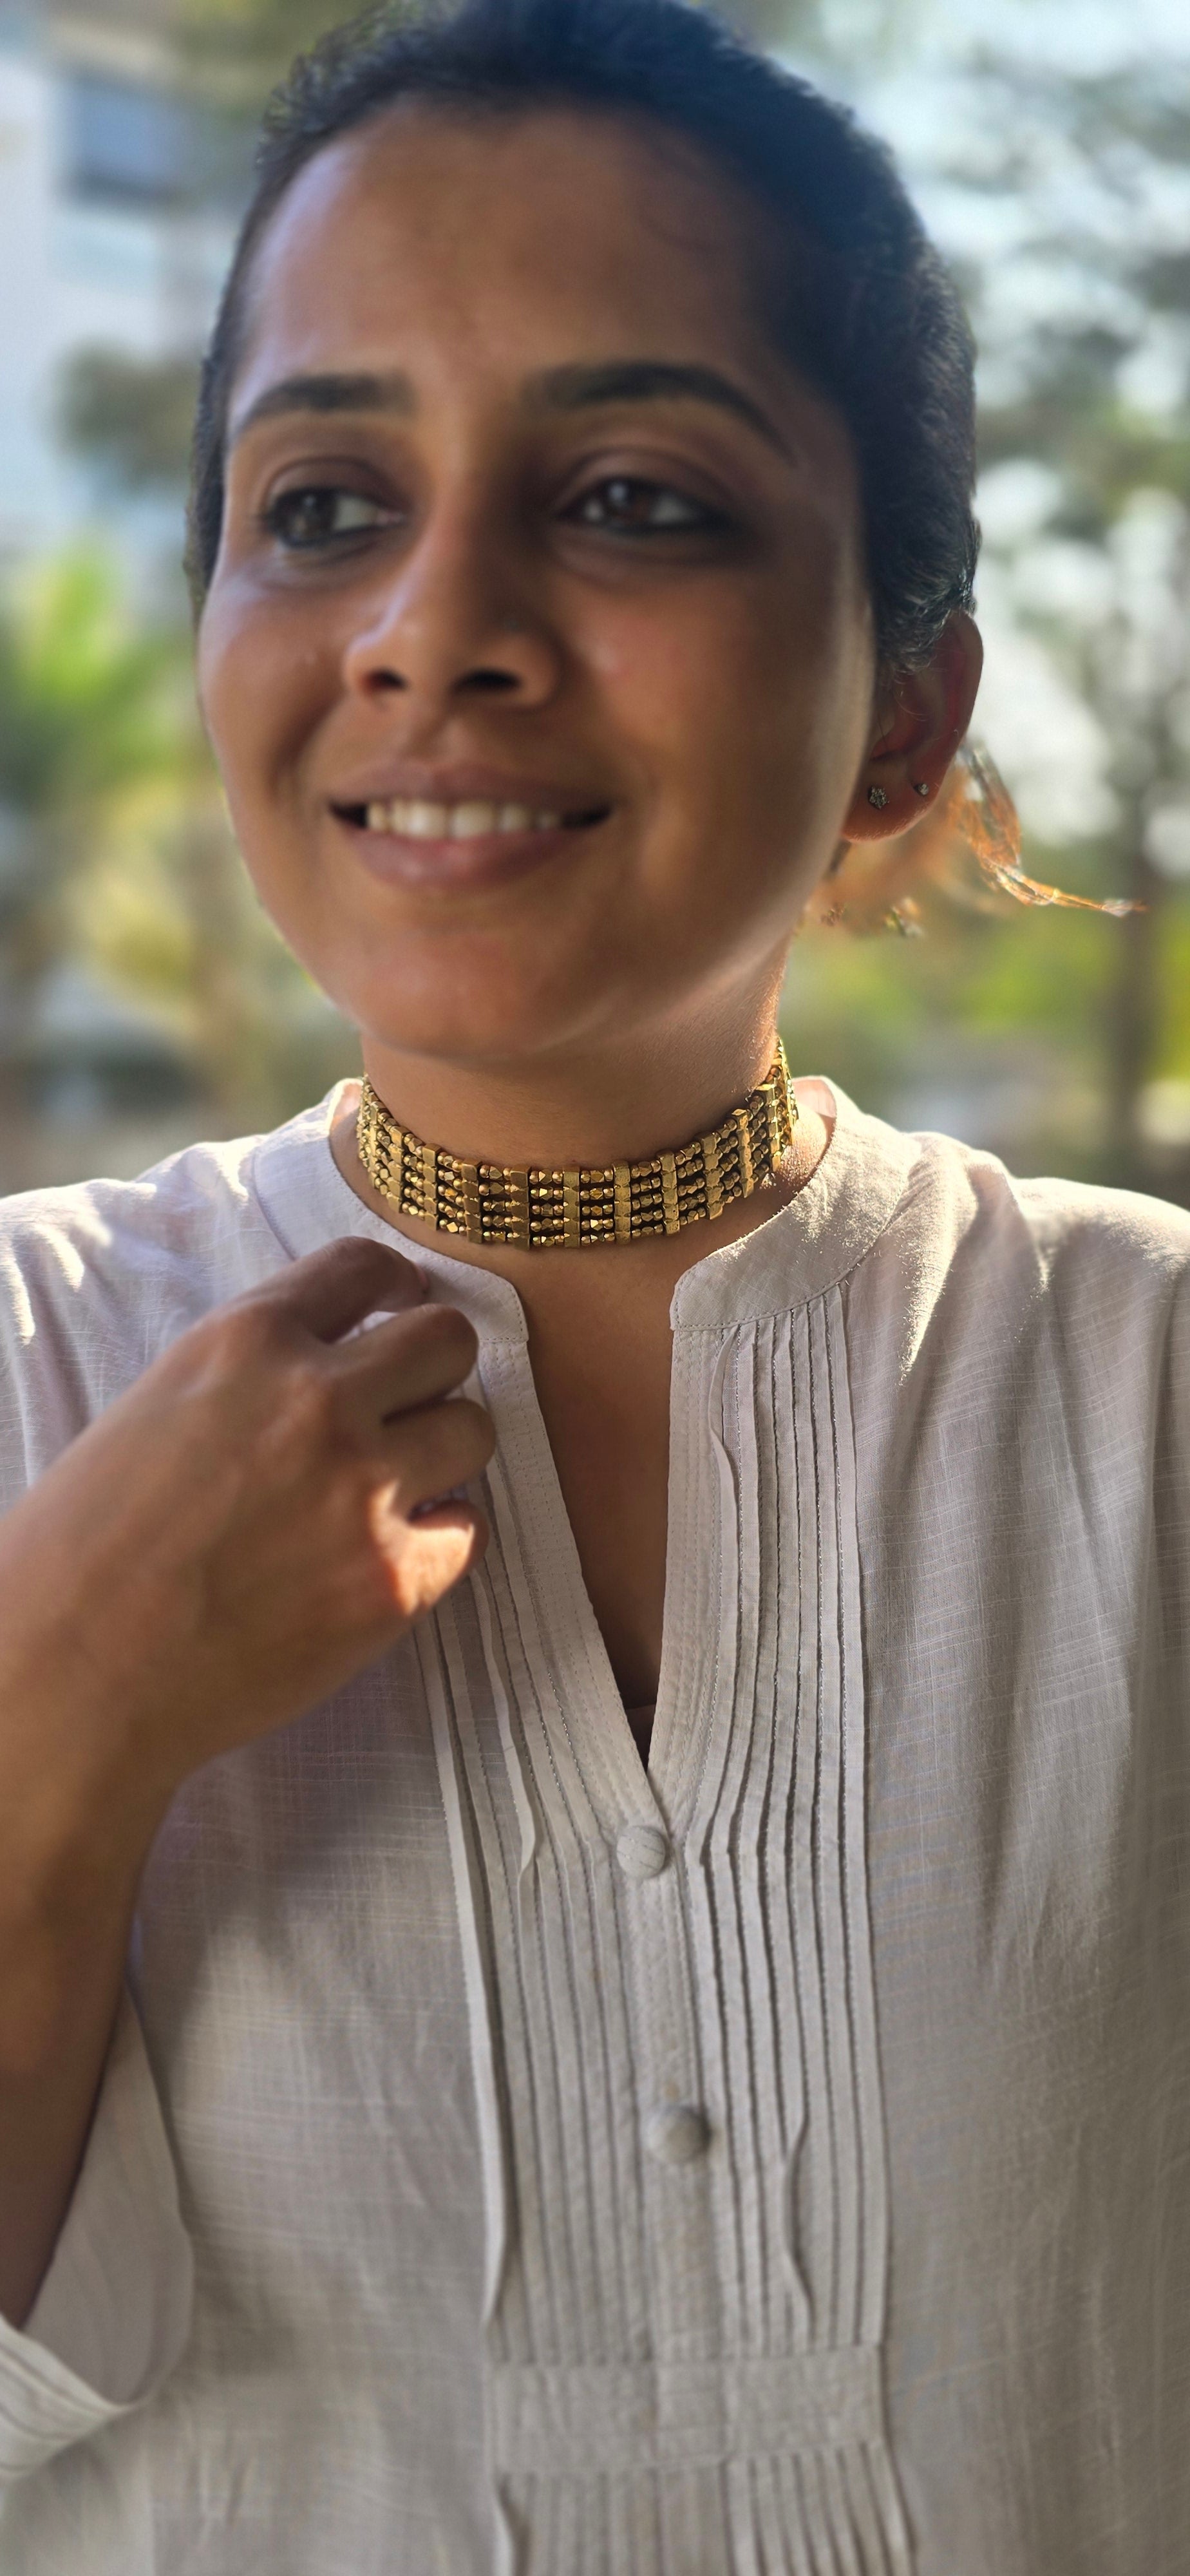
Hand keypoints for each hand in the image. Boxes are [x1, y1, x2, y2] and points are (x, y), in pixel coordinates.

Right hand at [0, 1236, 493, 1858]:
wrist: (73, 1674)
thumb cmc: (86, 1550)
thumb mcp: (158, 1409)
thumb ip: (251, 1375)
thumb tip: (328, 1365)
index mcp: (247, 1343)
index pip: (363, 1267)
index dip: (394, 1288)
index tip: (402, 1307)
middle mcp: (319, 1402)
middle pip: (446, 1340)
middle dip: (430, 1371)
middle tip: (405, 1408)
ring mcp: (364, 1492)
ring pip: (473, 1430)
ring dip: (442, 1454)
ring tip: (393, 1490)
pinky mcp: (393, 1581)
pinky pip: (467, 1531)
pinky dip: (436, 1543)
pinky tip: (382, 1559)